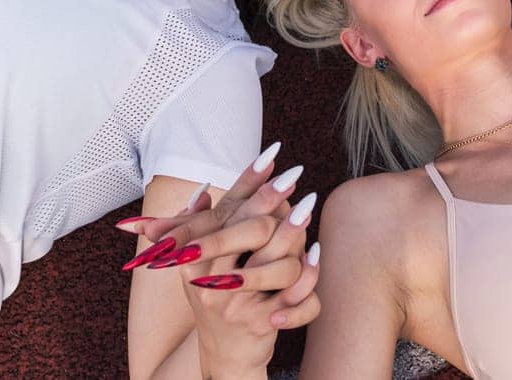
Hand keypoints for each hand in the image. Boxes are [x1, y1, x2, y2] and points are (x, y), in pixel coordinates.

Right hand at [118, 147, 320, 374]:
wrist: (224, 357)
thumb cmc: (216, 299)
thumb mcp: (199, 266)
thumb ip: (198, 226)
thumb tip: (204, 190)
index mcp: (194, 260)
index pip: (224, 211)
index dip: (249, 181)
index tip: (273, 154)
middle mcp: (211, 281)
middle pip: (248, 231)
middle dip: (273, 200)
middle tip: (296, 177)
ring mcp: (236, 305)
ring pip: (276, 264)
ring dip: (296, 235)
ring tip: (309, 208)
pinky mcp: (261, 324)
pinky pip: (294, 297)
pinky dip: (309, 277)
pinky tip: (316, 255)